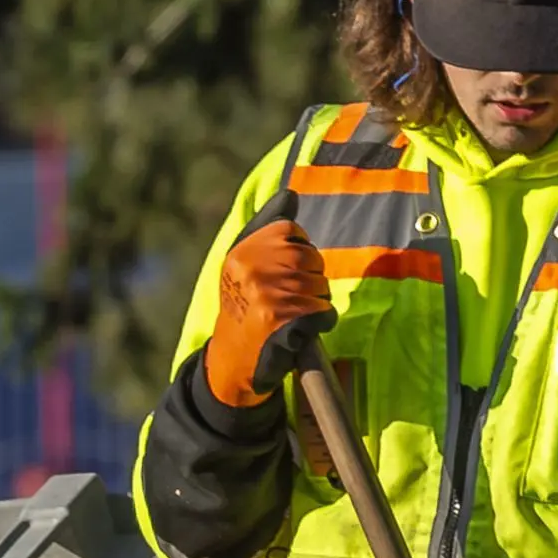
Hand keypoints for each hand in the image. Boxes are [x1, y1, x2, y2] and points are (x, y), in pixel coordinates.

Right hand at [200, 219, 335, 408]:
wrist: (233, 362)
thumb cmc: (245, 309)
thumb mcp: (244, 266)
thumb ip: (267, 230)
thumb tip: (290, 196)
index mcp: (241, 252)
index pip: (290, 232)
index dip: (296, 255)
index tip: (280, 275)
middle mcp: (251, 270)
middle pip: (310, 258)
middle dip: (310, 279)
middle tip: (288, 300)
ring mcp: (266, 295)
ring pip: (320, 285)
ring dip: (316, 302)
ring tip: (293, 316)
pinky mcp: (282, 322)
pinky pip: (324, 312)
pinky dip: (321, 322)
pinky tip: (302, 330)